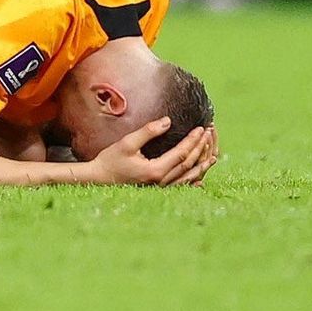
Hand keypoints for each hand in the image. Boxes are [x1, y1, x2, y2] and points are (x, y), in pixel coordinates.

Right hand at [88, 118, 213, 185]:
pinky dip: (193, 180)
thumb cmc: (110, 160)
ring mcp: (160, 188)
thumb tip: (167, 121)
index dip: (193, 140)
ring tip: (213, 156)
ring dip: (201, 165)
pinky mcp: (157, 189)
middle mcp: (160, 182)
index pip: (182, 154)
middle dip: (201, 149)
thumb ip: (148, 132)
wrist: (98, 179)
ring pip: (188, 178)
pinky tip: (200, 178)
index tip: (201, 128)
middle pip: (188, 165)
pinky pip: (180, 186)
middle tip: (209, 134)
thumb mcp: (127, 143)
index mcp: (155, 171)